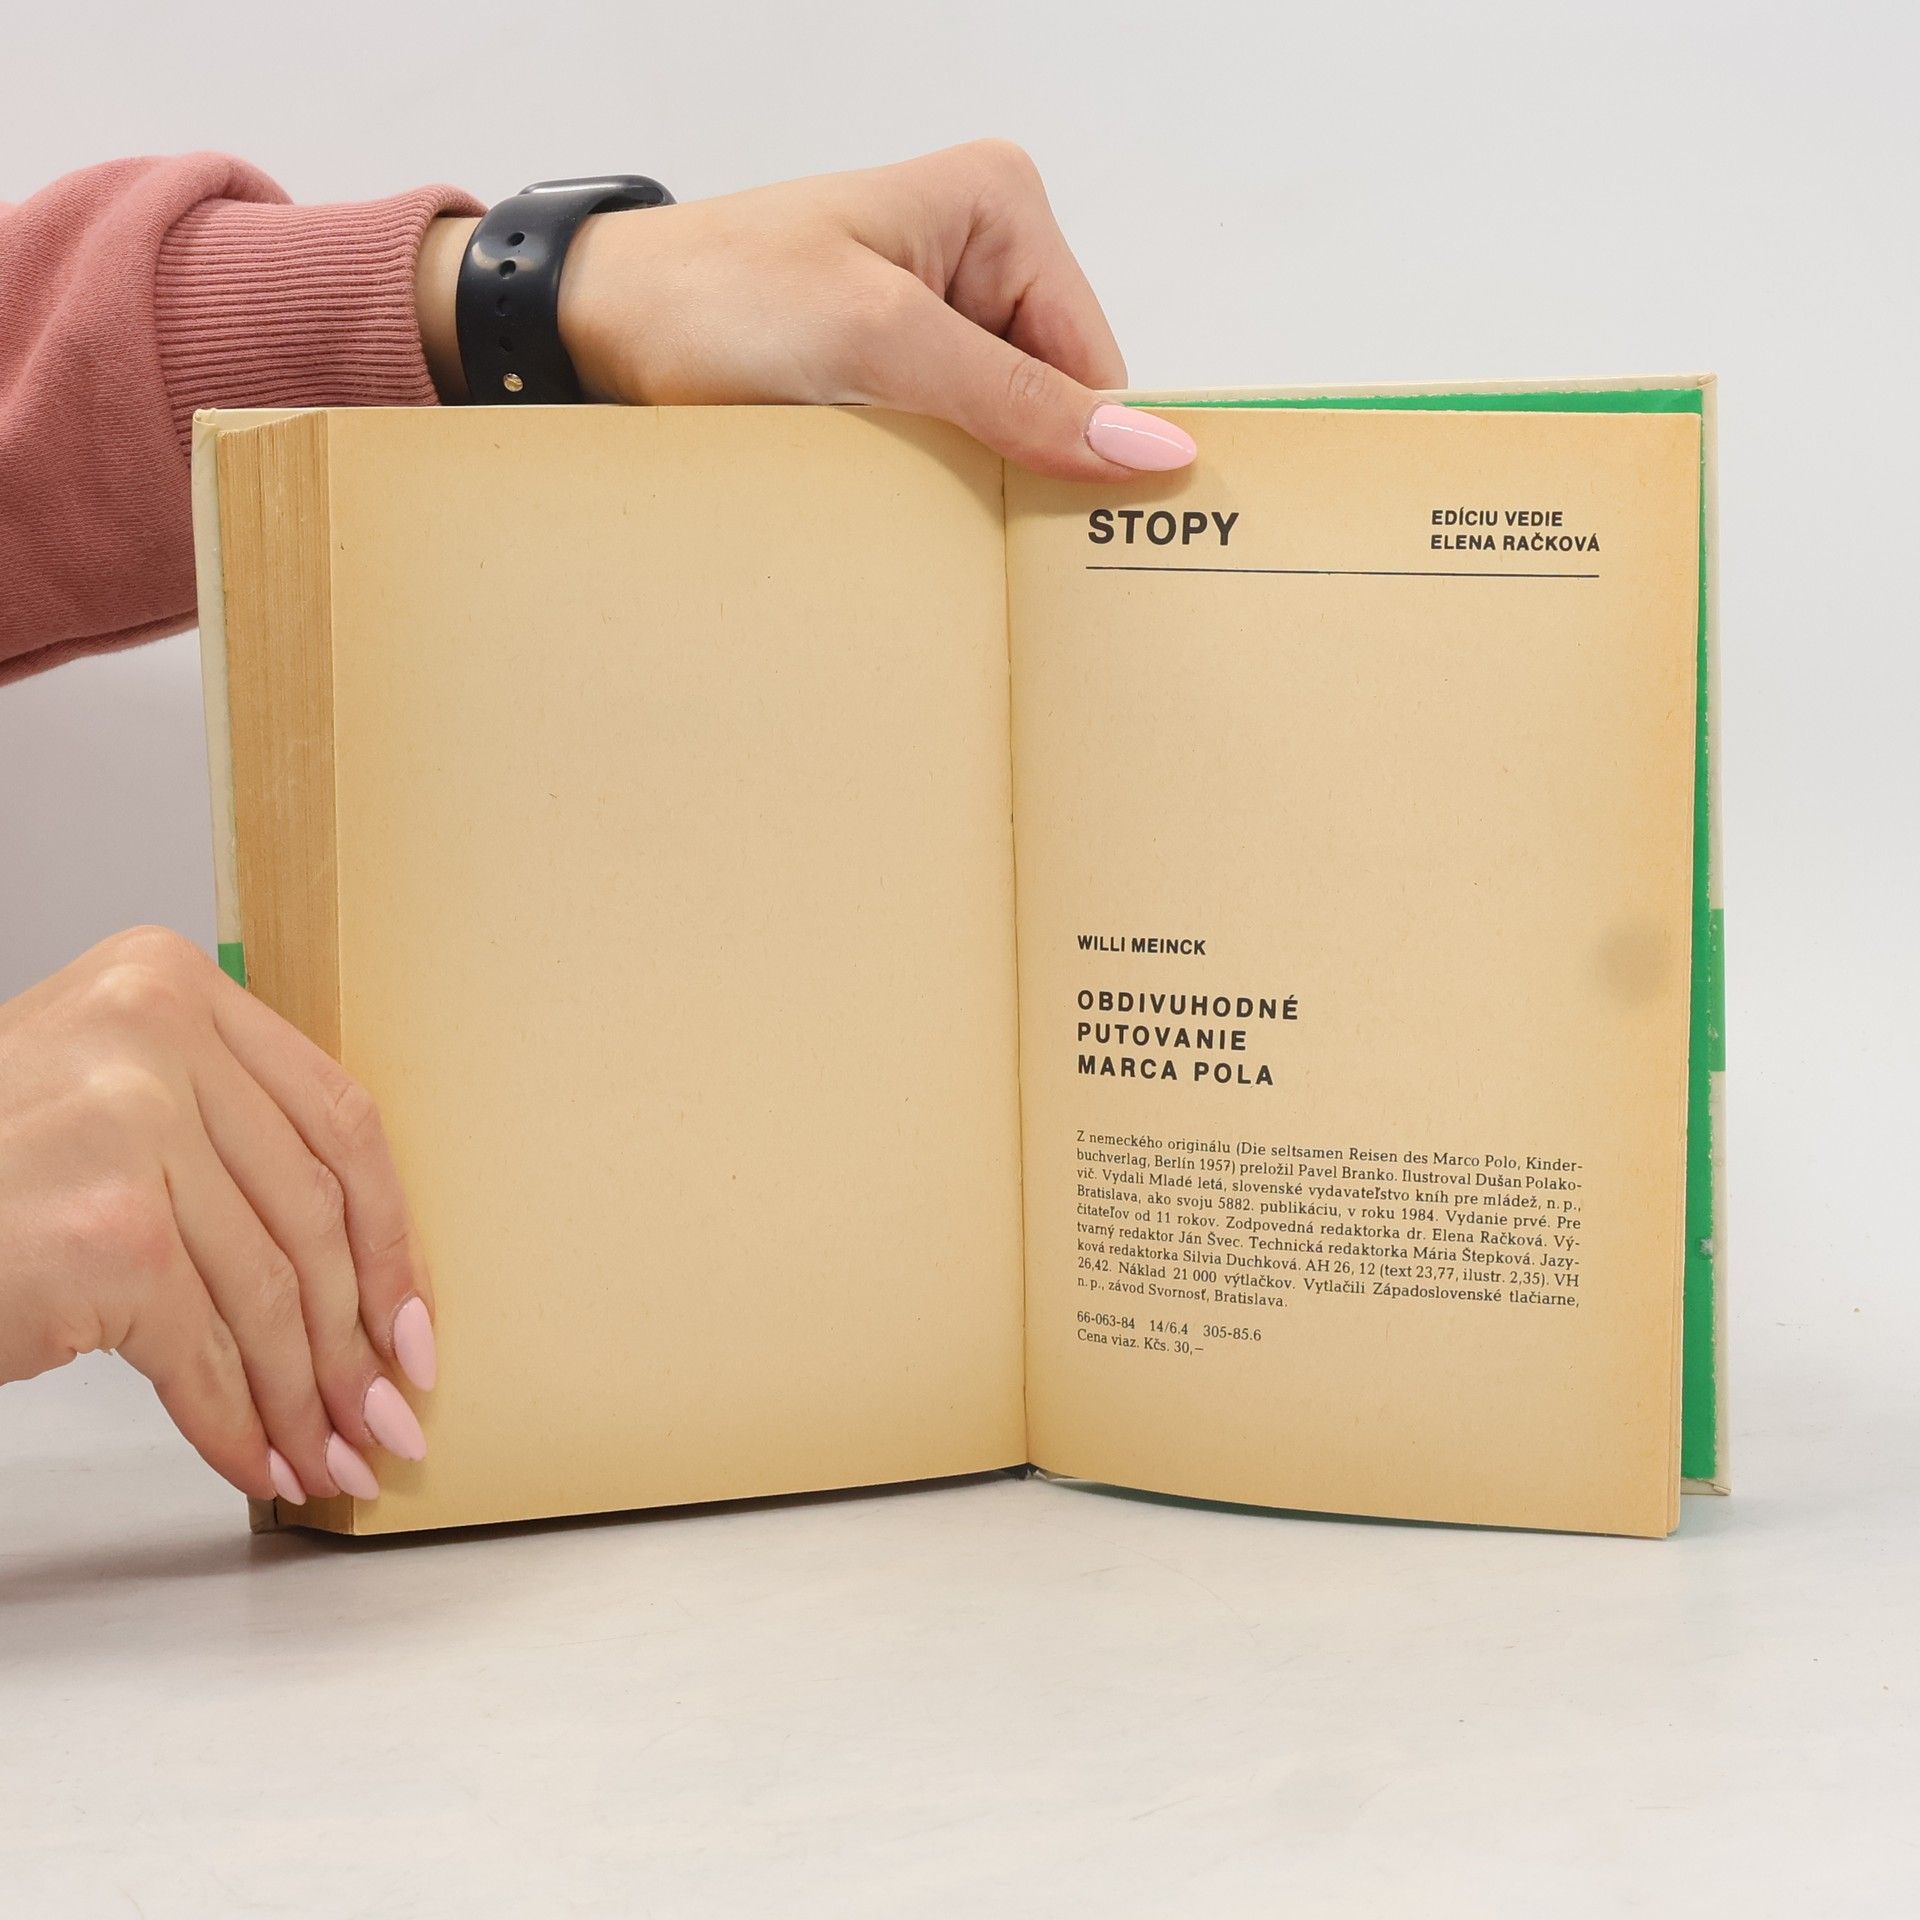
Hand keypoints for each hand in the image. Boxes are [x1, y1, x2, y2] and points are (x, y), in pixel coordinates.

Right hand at [0, 927, 436, 1503]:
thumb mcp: (103, 1099)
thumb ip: (220, 1135)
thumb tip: (363, 1273)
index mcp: (170, 983)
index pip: (336, 1116)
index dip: (390, 1233)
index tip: (412, 1319)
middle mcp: (156, 1032)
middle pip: (311, 1210)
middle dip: (358, 1335)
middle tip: (388, 1413)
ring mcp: (128, 1127)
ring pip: (267, 1290)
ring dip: (303, 1395)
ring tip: (329, 1455)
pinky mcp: (105, 1231)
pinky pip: (202, 1349)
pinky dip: (233, 1420)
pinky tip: (254, 1461)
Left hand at [416, 141, 1196, 478]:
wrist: (594, 324)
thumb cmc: (715, 300)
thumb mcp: (880, 343)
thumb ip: (1015, 400)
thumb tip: (1150, 450)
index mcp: (1001, 206)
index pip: (1095, 363)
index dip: (1088, 453)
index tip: (1073, 546)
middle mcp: (981, 251)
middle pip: (1054, 398)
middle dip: (1026, 469)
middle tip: (983, 539)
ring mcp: (936, 311)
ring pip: (1003, 429)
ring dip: (974, 483)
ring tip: (927, 517)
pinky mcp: (891, 363)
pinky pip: (950, 439)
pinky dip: (934, 483)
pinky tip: (903, 507)